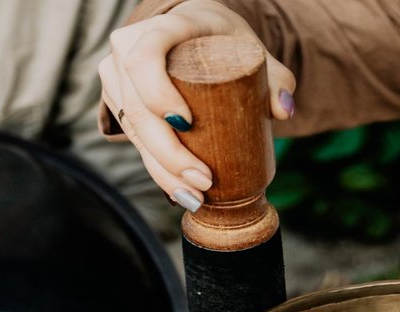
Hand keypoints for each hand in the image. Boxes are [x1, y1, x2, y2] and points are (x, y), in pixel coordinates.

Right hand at [98, 0, 296, 207]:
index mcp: (160, 28)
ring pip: (132, 131)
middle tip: (203, 181)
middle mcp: (128, 49)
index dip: (157, 94)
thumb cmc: (217, 36)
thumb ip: (274, 74)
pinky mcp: (116, 101)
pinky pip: (132, 139)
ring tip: (195, 196)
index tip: (186, 124)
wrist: (187, 28)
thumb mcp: (246, 45)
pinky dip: (155, 167)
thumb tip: (283, 111)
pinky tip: (176, 189)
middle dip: (168, 154)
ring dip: (161, 170)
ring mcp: (116, 76)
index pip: (144, 60)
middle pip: (137, 109)